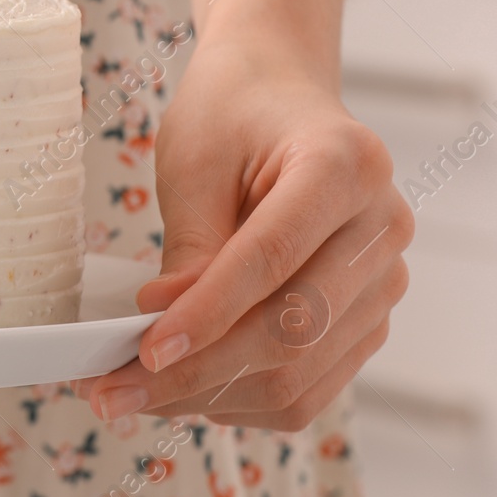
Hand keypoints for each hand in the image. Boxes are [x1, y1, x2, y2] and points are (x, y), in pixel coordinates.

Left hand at [76, 35, 412, 429]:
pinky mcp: (367, 319)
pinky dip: (240, 400)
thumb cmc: (231, 117)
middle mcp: (382, 227)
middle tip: (110, 389)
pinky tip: (181, 391)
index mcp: (346, 165)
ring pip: (301, 374)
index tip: (145, 351)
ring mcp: (385, 279)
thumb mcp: (194, 162)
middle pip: (293, 329)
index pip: (274, 259)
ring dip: (210, 397)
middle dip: (195, 371)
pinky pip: (309, 387)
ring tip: (132, 394)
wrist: (277, 97)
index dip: (207, 314)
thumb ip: (190, 249)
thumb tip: (166, 336)